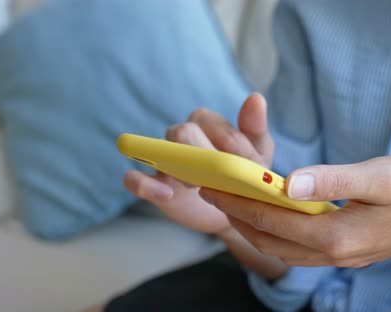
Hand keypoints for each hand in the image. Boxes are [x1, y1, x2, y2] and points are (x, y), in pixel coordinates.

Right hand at [123, 93, 273, 235]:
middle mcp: (181, 135)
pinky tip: (167, 194)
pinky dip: (144, 185)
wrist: (233, 210)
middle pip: (183, 132)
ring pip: (158, 149)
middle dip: (203, 155)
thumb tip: (256, 97)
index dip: (230, 145)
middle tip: (222, 176)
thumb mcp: (258, 154)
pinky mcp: (151, 185)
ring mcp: (163, 160)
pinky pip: (133, 179)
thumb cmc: (245, 174)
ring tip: (197, 185)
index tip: (247, 164)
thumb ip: (255, 127)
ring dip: (179, 169)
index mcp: (207, 123)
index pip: (211, 123)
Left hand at [200, 151, 390, 266]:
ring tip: (235, 204)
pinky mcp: (352, 249)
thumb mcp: (380, 175)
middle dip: (239, 216)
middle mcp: (336, 252)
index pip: (272, 220)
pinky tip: (277, 217)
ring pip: (285, 247)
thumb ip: (332, 180)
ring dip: (257, 226)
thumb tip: (288, 182)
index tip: (212, 185)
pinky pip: (303, 248)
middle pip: (272, 239)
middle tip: (213, 192)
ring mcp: (344, 255)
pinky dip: (280, 233)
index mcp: (337, 234)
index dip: (238, 202)